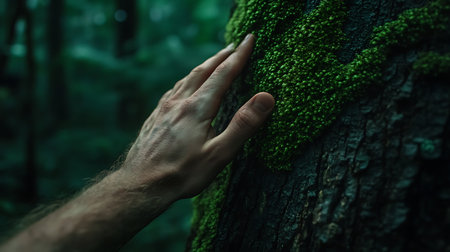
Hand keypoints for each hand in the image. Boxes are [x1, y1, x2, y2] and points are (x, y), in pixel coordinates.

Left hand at [122, 34, 273, 198]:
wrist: (141, 184)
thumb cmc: (182, 173)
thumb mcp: (219, 154)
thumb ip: (243, 125)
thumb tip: (266, 97)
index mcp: (197, 108)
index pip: (223, 74)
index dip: (239, 56)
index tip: (250, 39)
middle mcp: (179, 102)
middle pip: (203, 71)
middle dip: (221, 56)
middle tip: (234, 46)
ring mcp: (164, 109)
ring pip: (186, 79)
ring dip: (203, 67)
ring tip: (213, 62)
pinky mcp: (154, 117)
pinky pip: (173, 90)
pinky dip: (186, 81)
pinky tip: (184, 87)